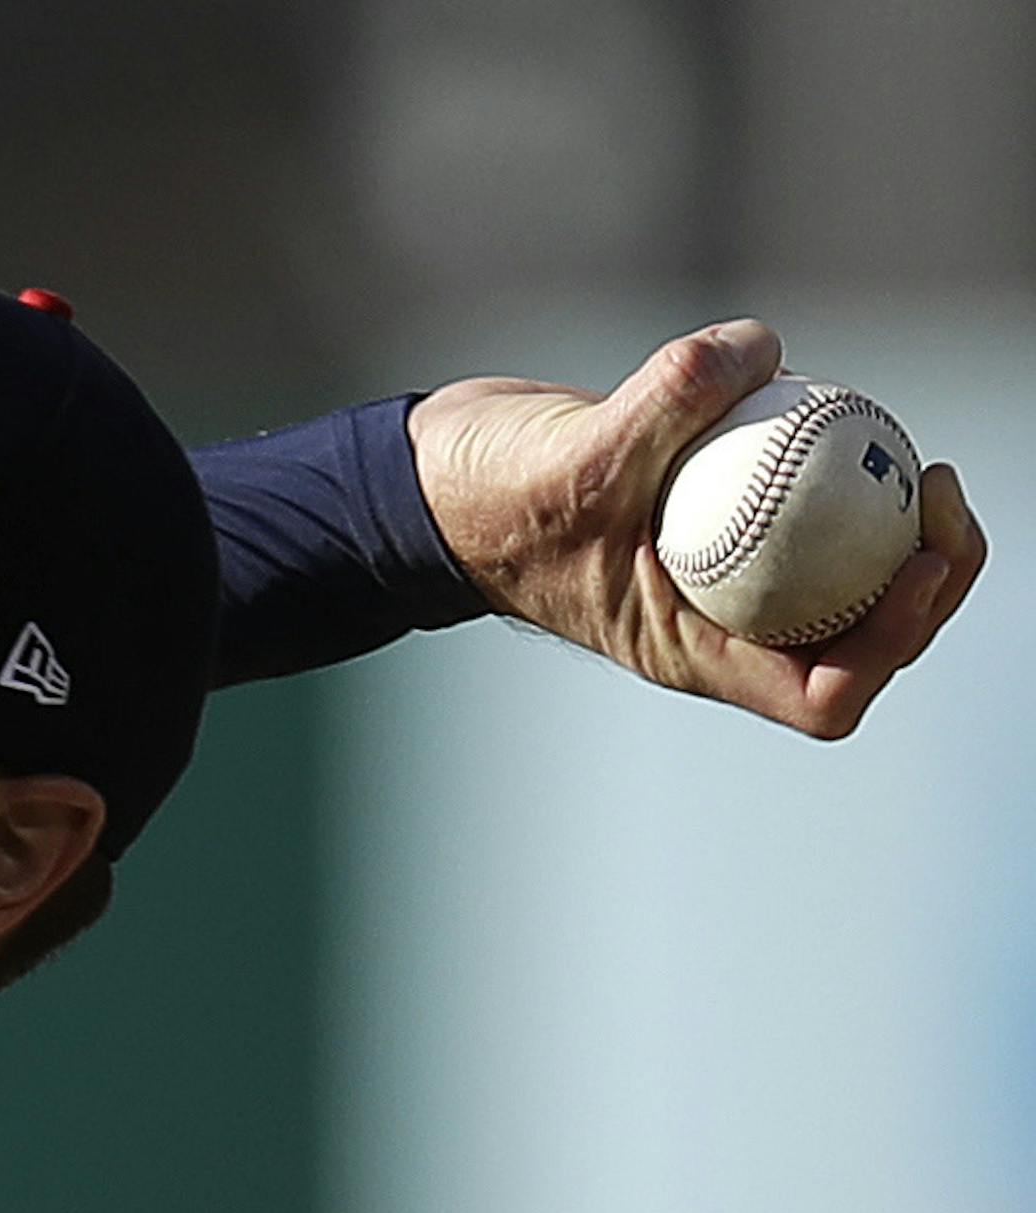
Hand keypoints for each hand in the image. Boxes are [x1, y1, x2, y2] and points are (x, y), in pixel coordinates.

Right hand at [408, 320, 985, 741]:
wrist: (448, 485)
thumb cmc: (496, 500)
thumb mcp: (577, 456)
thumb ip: (668, 399)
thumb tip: (764, 344)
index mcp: (698, 655)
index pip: (823, 694)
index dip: (893, 641)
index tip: (916, 559)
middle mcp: (726, 629)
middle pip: (863, 643)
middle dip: (927, 579)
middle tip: (937, 485)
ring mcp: (729, 580)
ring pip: (849, 580)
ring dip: (901, 530)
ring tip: (920, 459)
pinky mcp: (727, 520)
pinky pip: (810, 511)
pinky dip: (840, 471)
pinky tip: (847, 409)